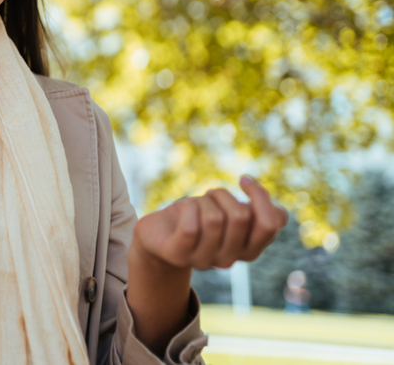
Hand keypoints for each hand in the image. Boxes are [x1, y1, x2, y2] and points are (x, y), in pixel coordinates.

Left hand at [131, 175, 288, 271]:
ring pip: (213, 217)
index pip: (270, 223)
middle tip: (208, 198)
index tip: (243, 179)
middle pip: (239, 216)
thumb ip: (258, 215)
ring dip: (200, 201)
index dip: (259, 196)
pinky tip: (182, 211)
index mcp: (249, 250)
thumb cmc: (199, 219)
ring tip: (193, 207)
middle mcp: (229, 260)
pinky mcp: (178, 254)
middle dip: (222, 195)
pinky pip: (191, 227)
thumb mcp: (230, 213)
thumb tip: (280, 216)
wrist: (158, 235)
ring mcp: (203, 260)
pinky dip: (187, 209)